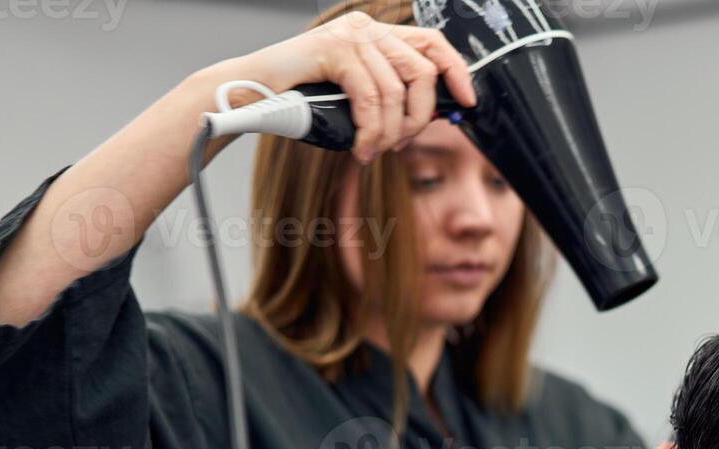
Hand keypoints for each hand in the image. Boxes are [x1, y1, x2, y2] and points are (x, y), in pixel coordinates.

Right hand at [229, 10, 476, 163]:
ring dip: (389, 132)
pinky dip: (370, 130)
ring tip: (374, 150)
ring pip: (397, 91)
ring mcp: (349, 35)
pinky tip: (361, 146)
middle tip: (401, 144)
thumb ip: (392, 97)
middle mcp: (366, 28)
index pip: (433, 43)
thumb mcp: (358, 100)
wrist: (251, 98)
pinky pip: (370, 97)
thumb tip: (435, 114)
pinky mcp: (333, 48)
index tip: (467, 101)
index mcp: (376, 35)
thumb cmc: (303, 102)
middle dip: (419, 117)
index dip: (456, 71)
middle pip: (422, 71)